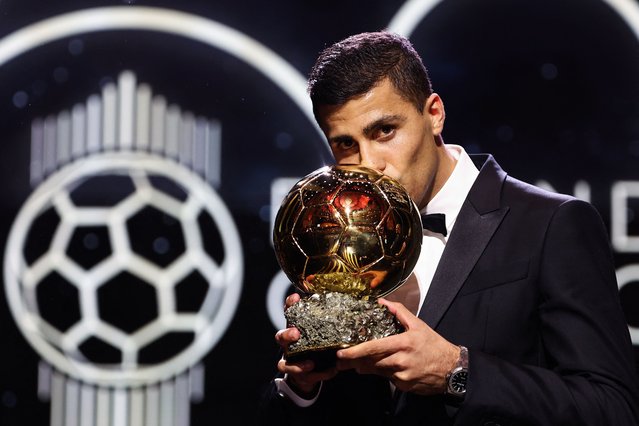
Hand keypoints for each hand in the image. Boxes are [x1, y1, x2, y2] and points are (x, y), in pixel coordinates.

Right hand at [274, 293, 337, 394]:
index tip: (296, 297)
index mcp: (295, 329)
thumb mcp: (321, 331)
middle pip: (280, 337)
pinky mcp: (297, 375)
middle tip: (296, 333)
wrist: (307, 373)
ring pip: (284, 362)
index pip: (289, 314)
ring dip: (297, 363)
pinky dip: (317, 375)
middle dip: (287, 335)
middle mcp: (289, 345)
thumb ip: (328, 321)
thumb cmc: (314, 346)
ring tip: (311, 363)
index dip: (290, 305)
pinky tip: (330, 371)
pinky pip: (304, 377)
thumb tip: (348, 303)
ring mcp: (290, 361)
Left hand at [335, 298, 458, 394]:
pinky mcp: (404, 386)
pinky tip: (384, 367)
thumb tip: (382, 302)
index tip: (341, 353)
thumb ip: (399, 312)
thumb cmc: (434, 346)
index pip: (373, 348)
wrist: (452, 369)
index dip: (355, 351)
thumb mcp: (418, 325)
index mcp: (403, 343)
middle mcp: (401, 361)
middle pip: (371, 362)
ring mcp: (402, 376)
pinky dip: (383, 373)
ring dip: (366, 367)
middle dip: (354, 362)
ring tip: (356, 364)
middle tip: (341, 361)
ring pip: (377, 371)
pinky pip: (387, 379)